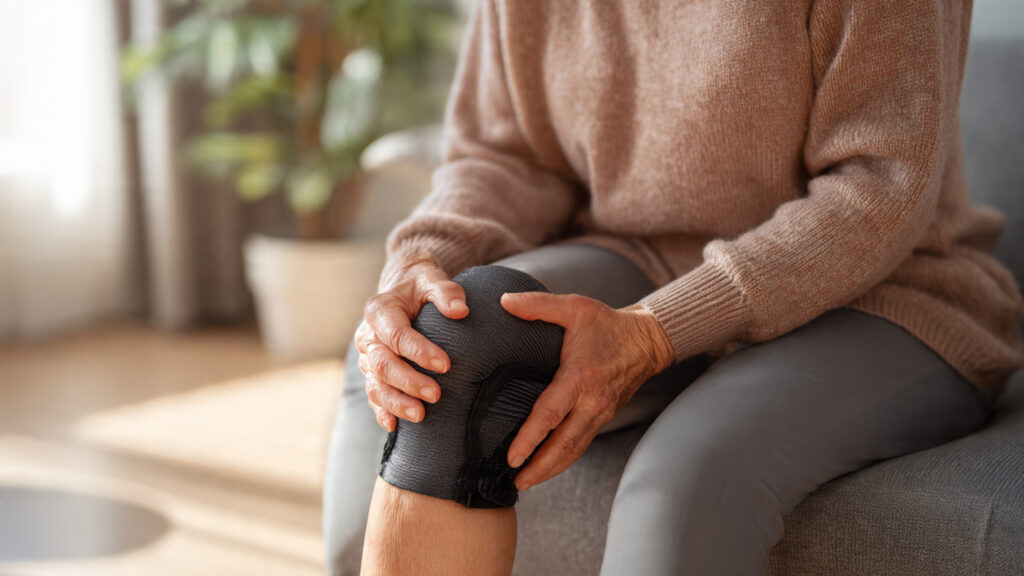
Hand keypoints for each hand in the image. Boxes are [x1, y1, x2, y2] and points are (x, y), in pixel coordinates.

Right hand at [355, 255, 468, 430]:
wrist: (403, 290)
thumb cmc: (421, 286)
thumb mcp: (432, 280)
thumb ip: (446, 292)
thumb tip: (460, 311)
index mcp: (379, 310)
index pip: (396, 335)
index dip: (419, 351)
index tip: (446, 364)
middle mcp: (368, 335)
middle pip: (383, 364)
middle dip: (409, 382)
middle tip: (436, 395)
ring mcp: (367, 357)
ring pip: (375, 384)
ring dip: (396, 402)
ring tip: (421, 415)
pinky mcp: (371, 372)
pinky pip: (373, 394)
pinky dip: (382, 410)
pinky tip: (394, 426)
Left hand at [500, 292, 674, 490]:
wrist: (646, 340)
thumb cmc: (606, 323)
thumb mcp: (574, 307)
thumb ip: (538, 306)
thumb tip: (504, 302)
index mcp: (579, 378)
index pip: (550, 415)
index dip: (530, 438)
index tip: (512, 457)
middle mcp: (591, 402)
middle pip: (563, 445)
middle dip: (539, 467)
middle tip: (515, 483)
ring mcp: (600, 413)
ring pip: (574, 450)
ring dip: (550, 469)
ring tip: (526, 483)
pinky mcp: (603, 417)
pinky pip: (581, 444)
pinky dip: (563, 459)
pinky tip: (547, 467)